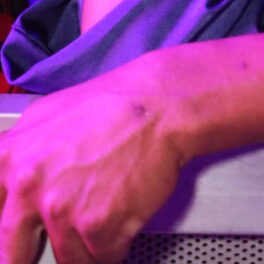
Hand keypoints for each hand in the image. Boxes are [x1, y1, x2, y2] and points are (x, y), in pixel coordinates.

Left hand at [0, 62, 183, 263]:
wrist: (159, 105)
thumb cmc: (112, 104)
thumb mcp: (48, 114)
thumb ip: (21, 152)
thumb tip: (10, 179)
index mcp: (10, 159)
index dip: (6, 232)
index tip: (15, 240)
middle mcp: (28, 187)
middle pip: (12, 254)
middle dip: (27, 257)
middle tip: (44, 250)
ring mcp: (61, 211)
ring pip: (66, 257)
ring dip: (86, 244)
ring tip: (104, 210)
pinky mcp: (97, 229)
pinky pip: (102, 257)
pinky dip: (115, 243)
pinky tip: (123, 212)